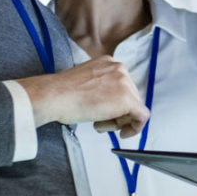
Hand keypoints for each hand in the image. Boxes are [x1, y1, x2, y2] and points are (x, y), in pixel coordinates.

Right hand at [14, 55, 149, 136]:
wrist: (54, 96)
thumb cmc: (62, 93)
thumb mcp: (86, 82)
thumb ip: (101, 87)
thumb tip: (110, 102)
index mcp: (109, 62)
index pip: (122, 87)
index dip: (115, 104)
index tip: (106, 114)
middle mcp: (120, 69)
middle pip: (131, 97)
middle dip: (118, 114)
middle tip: (101, 122)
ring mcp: (125, 83)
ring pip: (135, 107)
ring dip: (119, 121)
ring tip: (99, 124)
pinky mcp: (128, 99)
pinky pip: (142, 116)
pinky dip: (135, 128)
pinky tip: (122, 133)